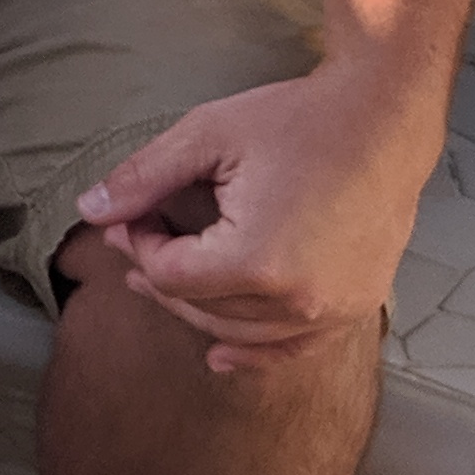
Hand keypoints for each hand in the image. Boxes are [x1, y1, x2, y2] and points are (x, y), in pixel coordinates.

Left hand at [75, 65, 446, 373]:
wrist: (385, 119)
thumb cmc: (298, 120)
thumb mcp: (207, 136)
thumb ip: (143, 178)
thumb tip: (89, 211)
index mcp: (257, 261)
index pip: (170, 275)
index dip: (139, 244)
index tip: (132, 214)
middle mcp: (298, 301)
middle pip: (201, 307)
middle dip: (160, 273)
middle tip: (135, 238)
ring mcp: (333, 310)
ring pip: (240, 333)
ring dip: (197, 309)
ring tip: (163, 281)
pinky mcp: (356, 306)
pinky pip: (293, 348)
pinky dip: (254, 353)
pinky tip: (222, 355)